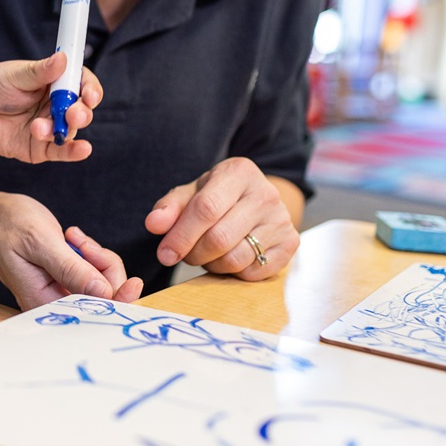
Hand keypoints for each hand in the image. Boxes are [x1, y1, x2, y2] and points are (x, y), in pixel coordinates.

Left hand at [0, 52, 101, 163]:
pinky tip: (82, 149)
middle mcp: (58, 105)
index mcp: (56, 82)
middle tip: (72, 114)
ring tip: (38, 128)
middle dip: (81, 112)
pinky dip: (74, 151)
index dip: (90, 88)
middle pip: (82, 109)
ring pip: (71, 130)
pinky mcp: (42, 148)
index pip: (82, 83)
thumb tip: (62, 58)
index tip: (89, 95)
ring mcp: (52, 127)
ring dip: (62, 129)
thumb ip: (40, 71)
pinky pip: (62, 151)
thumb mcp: (15, 75)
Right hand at [0, 190, 142, 309]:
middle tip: (82, 243)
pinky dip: (90, 253)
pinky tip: (72, 239)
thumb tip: (102, 293)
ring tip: (72, 237)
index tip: (134, 282)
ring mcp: (61, 291)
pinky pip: (93, 272)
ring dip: (95, 256)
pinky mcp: (66, 280)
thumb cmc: (6, 226)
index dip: (118, 300)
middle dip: (103, 267)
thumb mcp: (40, 242)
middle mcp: (54, 303)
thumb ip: (71, 268)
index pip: (92, 313)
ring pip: (102, 282)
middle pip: (104, 298)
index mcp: (44, 303)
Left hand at [143, 157, 299, 279]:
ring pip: (236, 259)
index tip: (164, 254)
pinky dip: (234, 273)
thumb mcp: (191, 194)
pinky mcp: (291, 242)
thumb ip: (169, 208)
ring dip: (212, 264)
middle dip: (194, 253)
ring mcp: (282, 219)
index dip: (181, 235)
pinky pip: (254, 272)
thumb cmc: (216, 197)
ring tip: (208, 253)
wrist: (255, 200)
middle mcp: (266, 193)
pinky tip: (229, 257)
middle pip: (219, 238)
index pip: (206, 209)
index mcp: (239, 172)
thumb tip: (154, 224)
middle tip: (186, 254)